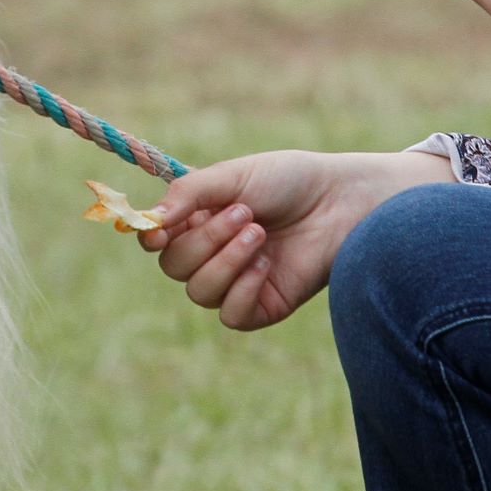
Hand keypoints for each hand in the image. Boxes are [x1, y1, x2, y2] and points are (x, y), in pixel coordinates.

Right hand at [136, 149, 451, 330]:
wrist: (342, 202)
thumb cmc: (289, 181)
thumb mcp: (233, 176)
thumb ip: (188, 195)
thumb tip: (148, 223)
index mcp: (199, 220)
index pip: (157, 242)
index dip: (153, 238)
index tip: (162, 230)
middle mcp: (213, 254)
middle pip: (175, 267)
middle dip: (206, 240)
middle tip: (246, 214)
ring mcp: (237, 283)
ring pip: (200, 293)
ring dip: (226, 261)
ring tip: (260, 233)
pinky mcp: (263, 307)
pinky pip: (231, 315)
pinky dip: (242, 289)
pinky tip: (266, 265)